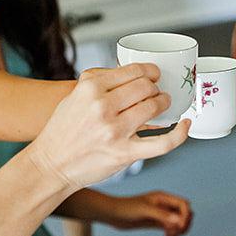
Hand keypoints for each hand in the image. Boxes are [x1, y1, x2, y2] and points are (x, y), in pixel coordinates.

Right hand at [28, 66, 188, 189]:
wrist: (50, 164)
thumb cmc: (62, 131)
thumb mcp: (74, 96)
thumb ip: (98, 81)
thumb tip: (130, 72)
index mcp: (90, 88)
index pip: (134, 71)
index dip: (150, 71)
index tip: (154, 75)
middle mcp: (102, 107)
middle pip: (146, 87)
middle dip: (156, 88)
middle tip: (157, 92)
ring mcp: (115, 131)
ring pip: (154, 108)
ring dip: (164, 103)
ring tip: (164, 104)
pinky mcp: (124, 154)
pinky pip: (162, 143)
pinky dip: (180, 133)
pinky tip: (186, 124)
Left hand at [106, 190, 192, 235]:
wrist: (112, 214)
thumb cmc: (126, 208)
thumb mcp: (145, 210)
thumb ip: (162, 214)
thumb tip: (178, 220)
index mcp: (163, 197)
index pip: (183, 205)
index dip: (185, 216)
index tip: (179, 226)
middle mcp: (164, 204)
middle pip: (184, 213)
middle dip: (184, 223)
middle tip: (176, 232)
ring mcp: (160, 214)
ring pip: (179, 221)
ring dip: (179, 229)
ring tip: (170, 235)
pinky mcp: (156, 222)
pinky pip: (171, 227)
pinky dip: (173, 233)